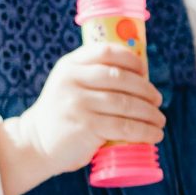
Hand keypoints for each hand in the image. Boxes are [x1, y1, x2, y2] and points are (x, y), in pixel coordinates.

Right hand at [4, 42, 165, 178]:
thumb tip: (139, 75)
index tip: (144, 70)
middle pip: (121, 79)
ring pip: (126, 104)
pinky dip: (144, 131)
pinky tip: (154, 135)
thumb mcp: (69, 85)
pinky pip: (124, 126)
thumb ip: (93, 76)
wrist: (36, 143)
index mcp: (70, 65)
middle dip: (146, 90)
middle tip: (158, 100)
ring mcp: (78, 103)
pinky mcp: (86, 126)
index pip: (106, 51)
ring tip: (159, 120)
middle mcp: (72, 80)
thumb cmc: (64, 113)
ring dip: (150, 113)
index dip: (131, 59)